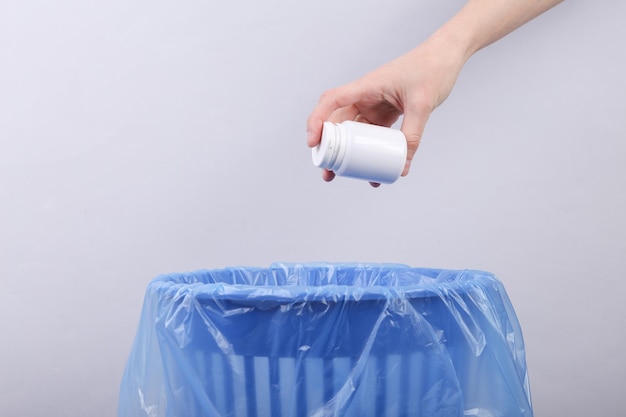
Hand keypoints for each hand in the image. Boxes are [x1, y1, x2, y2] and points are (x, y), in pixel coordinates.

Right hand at [306, 34, 466, 184]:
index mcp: (367, 86)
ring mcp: (374, 105)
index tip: (314, 143)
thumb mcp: (422, 104)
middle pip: (337, 122)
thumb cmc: (432, 69)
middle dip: (329, 148)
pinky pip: (370, 134)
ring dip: (346, 153)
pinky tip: (369, 167)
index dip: (317, 121)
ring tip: (343, 175)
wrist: (446, 57)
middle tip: (328, 171)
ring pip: (352, 132)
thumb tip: (402, 167)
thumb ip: (413, 135)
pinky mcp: (384, 113)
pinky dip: (367, 150)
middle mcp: (365, 95)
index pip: (332, 101)